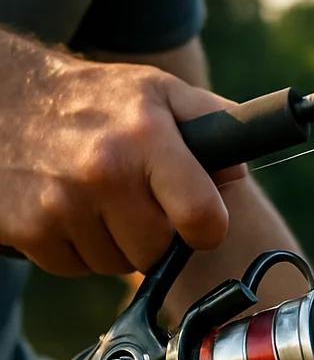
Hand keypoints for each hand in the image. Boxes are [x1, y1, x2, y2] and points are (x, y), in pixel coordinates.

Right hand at [0, 29, 242, 274]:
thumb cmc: (93, 100)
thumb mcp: (157, 92)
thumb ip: (212, 122)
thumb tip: (241, 167)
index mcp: (146, 136)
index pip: (203, 218)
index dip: (206, 227)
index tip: (196, 219)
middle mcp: (103, 170)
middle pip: (158, 252)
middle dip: (153, 235)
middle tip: (133, 199)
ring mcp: (61, 202)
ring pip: (117, 265)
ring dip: (112, 243)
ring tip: (95, 199)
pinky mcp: (28, 227)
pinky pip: (76, 267)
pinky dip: (74, 247)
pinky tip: (65, 209)